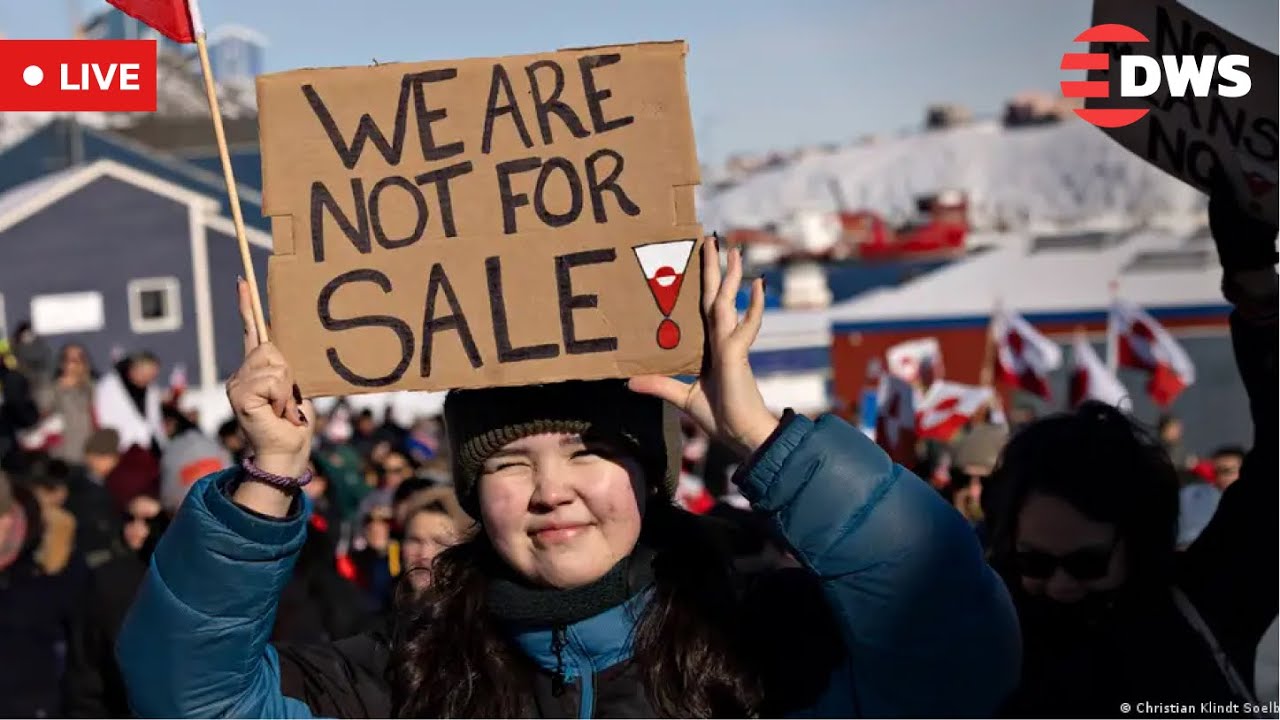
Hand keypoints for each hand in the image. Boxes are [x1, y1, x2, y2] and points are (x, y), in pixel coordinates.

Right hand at [225, 279, 313, 479]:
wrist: (288, 452)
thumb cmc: (294, 422)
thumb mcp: (293, 387)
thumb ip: (286, 367)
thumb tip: (284, 351)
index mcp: (255, 370)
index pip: (250, 331)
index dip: (247, 306)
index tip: (243, 281)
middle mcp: (240, 374)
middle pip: (270, 347)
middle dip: (287, 371)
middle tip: (287, 399)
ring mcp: (237, 384)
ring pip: (274, 363)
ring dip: (287, 387)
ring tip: (282, 408)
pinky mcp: (240, 394)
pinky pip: (272, 379)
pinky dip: (282, 396)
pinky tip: (276, 411)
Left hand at [629, 236, 778, 458]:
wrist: (741, 435)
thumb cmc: (719, 417)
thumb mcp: (681, 397)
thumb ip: (659, 385)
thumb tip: (629, 381)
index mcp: (709, 346)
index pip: (702, 308)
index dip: (700, 284)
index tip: (697, 260)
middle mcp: (720, 339)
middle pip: (715, 296)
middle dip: (713, 269)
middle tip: (710, 239)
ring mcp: (730, 343)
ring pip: (727, 302)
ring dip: (730, 276)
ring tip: (732, 251)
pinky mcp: (737, 353)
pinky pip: (746, 324)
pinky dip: (754, 305)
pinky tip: (757, 283)